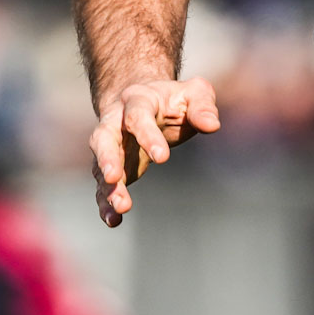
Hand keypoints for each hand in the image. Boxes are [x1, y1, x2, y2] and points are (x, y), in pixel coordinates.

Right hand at [89, 77, 220, 226]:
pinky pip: (104, 185)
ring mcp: (110, 146)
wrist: (147, 99)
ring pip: (100, 166)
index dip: (147, 136)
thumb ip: (202, 107)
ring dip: (108, 187)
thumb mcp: (194, 93)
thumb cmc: (175, 99)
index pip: (137, 116)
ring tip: (120, 208)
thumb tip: (213, 126)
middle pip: (103, 138)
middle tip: (114, 178)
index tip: (163, 159)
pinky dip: (106, 202)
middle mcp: (115, 122)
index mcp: (137, 100)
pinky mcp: (112, 167)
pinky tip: (113, 220)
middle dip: (107, 158)